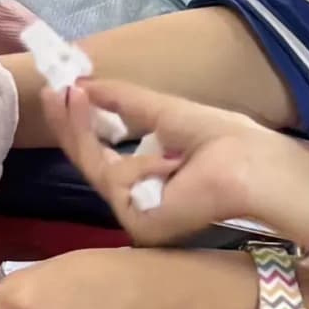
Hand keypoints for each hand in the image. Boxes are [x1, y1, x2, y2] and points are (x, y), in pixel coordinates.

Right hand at [54, 77, 308, 250]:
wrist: (254, 166)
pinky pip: (114, 181)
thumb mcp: (167, 111)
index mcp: (153, 180)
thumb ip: (124, 101)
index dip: (79, 123)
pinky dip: (139, 164)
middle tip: (53, 92)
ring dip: (114, 140)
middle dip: (70, 126)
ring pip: (97, 169)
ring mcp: (139, 216)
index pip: (104, 153)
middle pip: (90, 162)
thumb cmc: (227, 140)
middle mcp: (141, 201)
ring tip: (164, 147)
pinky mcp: (139, 224)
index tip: (62, 89)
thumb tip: (83, 83)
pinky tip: (170, 164)